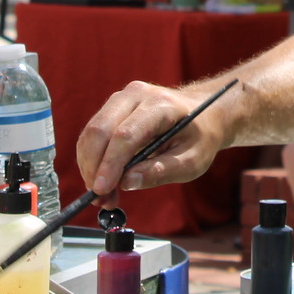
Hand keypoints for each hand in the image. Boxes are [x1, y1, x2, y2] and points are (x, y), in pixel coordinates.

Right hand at [75, 79, 232, 198]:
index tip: (101, 190)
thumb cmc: (200, 137)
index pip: (126, 135)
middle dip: (94, 168)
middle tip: (100, 199)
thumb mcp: (192, 161)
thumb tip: (126, 183)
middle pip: (100, 130)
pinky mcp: (113, 107)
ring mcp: (122, 98)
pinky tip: (103, 181)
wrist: (203, 114)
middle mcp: (136, 94)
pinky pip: (93, 134)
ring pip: (91, 133)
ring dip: (90, 167)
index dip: (110, 164)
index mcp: (161, 105)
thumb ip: (161, 171)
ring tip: (104, 195)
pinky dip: (92, 160)